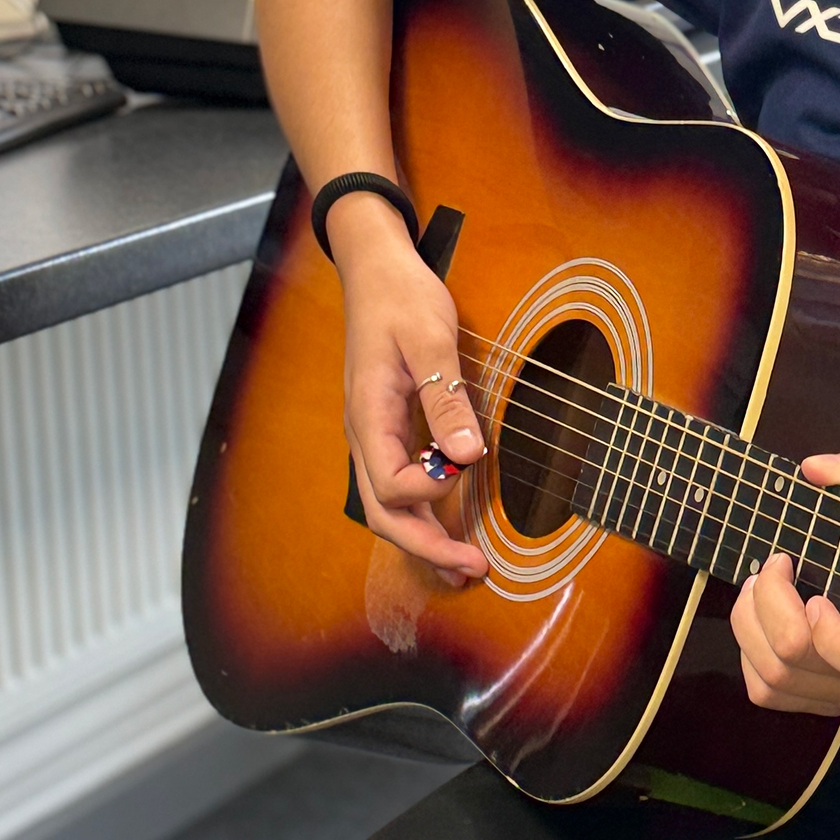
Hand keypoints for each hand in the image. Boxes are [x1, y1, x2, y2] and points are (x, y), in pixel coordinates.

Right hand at [330, 192, 487, 585]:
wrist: (376, 269)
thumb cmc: (401, 297)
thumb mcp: (430, 338)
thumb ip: (446, 397)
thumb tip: (467, 455)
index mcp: (369, 416)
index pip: (390, 485)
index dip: (431, 489)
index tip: (466, 462)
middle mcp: (365, 436)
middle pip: (384, 514)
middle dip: (426, 549)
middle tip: (474, 570)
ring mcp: (375, 436)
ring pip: (389, 507)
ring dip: (425, 540)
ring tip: (466, 566)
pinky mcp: (389, 431)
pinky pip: (400, 485)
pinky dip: (425, 513)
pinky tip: (451, 526)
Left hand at [730, 443, 839, 716]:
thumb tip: (814, 470)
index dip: (830, 631)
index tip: (816, 584)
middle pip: (795, 661)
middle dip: (769, 603)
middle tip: (777, 564)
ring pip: (772, 680)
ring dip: (749, 624)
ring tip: (759, 585)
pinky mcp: (816, 699)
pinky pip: (766, 691)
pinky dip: (749, 652)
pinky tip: (761, 618)